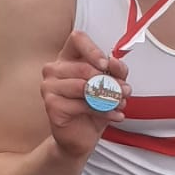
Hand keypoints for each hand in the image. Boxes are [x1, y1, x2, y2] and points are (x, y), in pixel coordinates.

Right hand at [40, 31, 128, 160]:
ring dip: (108, 97)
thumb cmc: (94, 107)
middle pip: (84, 67)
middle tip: (125, 92)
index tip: (106, 65)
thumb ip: (115, 71)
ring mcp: (49, 86)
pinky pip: (82, 105)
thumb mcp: (111, 85)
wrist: (82, 136)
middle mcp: (54, 69)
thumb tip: (114, 63)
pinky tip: (114, 116)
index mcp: (68, 58)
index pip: (77, 39)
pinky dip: (104, 111)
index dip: (93, 50)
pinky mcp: (51, 105)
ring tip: (120, 104)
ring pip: (83, 86)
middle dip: (110, 81)